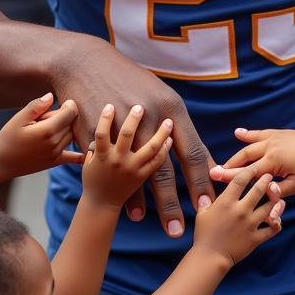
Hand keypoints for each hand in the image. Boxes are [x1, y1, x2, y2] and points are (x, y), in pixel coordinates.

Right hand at [0, 93, 84, 182]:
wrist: (0, 161)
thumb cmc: (8, 137)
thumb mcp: (19, 118)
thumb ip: (36, 106)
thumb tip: (52, 96)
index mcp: (47, 130)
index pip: (71, 112)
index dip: (69, 105)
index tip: (63, 103)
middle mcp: (54, 143)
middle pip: (72, 123)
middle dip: (64, 117)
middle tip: (47, 119)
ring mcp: (55, 154)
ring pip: (71, 135)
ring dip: (66, 129)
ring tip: (49, 128)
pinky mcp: (54, 162)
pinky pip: (72, 158)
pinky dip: (82, 155)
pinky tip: (89, 152)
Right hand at [52, 36, 215, 238]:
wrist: (87, 64)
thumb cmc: (130, 81)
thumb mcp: (160, 96)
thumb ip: (180, 127)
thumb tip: (205, 157)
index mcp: (171, 108)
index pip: (192, 150)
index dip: (200, 180)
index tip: (208, 205)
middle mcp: (152, 117)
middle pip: (166, 167)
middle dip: (175, 202)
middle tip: (180, 230)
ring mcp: (124, 125)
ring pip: (140, 171)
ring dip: (149, 203)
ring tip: (156, 226)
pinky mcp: (101, 132)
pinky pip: (116, 168)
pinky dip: (126, 191)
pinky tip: (133, 211)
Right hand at [193, 169, 284, 269]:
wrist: (210, 257)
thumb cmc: (204, 234)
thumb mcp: (202, 213)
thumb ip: (206, 200)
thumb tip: (205, 190)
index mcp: (226, 202)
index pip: (240, 179)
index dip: (249, 170)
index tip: (254, 167)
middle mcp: (240, 210)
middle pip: (258, 190)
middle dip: (265, 180)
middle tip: (269, 175)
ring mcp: (250, 224)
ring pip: (268, 207)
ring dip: (274, 199)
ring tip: (276, 195)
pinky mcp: (256, 238)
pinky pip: (272, 228)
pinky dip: (277, 223)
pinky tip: (277, 218)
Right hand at [210, 128, 294, 196]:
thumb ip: (279, 190)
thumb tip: (264, 192)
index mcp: (274, 161)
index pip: (247, 171)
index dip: (230, 175)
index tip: (215, 177)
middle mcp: (270, 146)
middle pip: (245, 156)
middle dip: (230, 164)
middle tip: (215, 171)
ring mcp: (275, 138)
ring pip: (250, 145)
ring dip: (237, 153)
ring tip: (225, 160)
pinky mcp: (280, 133)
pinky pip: (260, 134)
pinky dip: (248, 134)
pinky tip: (238, 133)